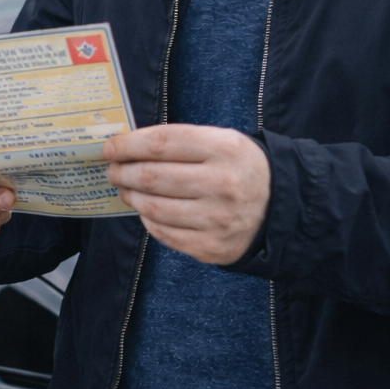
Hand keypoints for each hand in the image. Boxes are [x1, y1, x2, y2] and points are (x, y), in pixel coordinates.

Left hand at [104, 124, 269, 264]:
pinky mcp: (211, 247)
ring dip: (130, 196)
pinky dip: (147, 220)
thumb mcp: (221, 140)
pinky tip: (146, 209)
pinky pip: (164, 233)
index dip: (127, 146)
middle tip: (113, 170)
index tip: (109, 149)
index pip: (160, 144)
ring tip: (125, 189)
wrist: (280, 207)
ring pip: (153, 208)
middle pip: (151, 177)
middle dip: (122, 173)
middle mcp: (222, 185)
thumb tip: (126, 147)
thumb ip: (178, 141)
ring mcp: (217, 220)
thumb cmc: (239, 167)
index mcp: (223, 149)